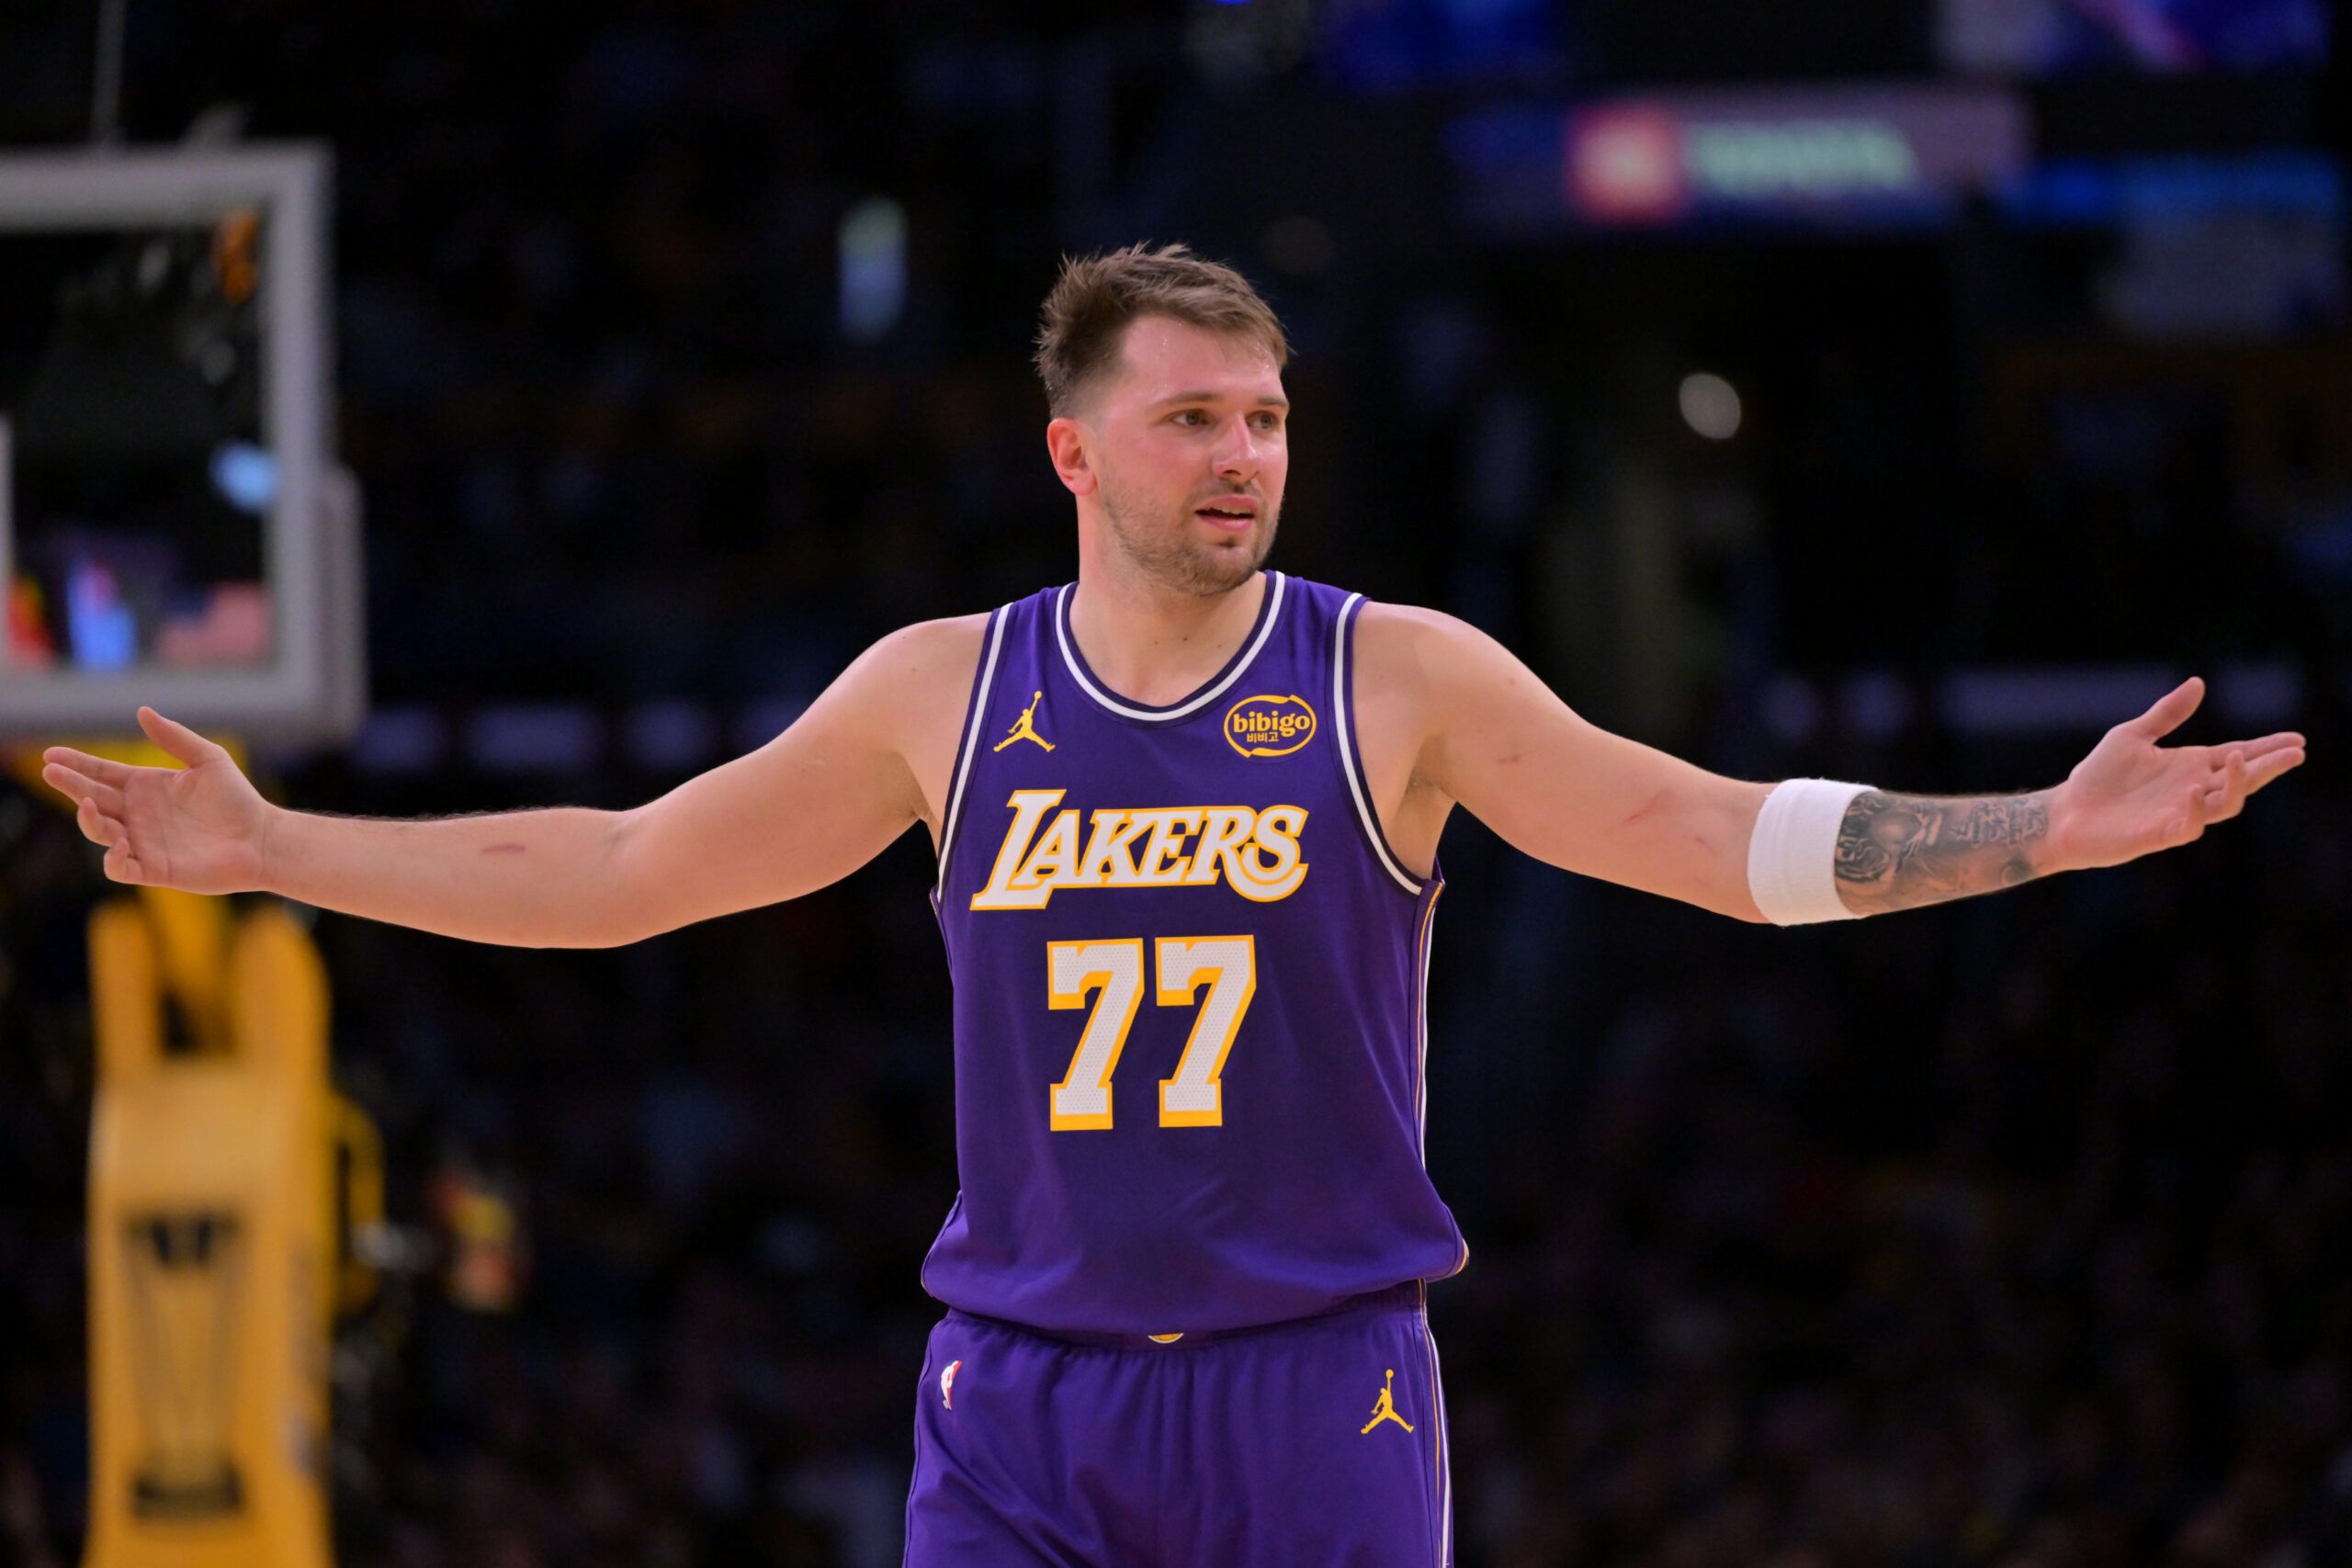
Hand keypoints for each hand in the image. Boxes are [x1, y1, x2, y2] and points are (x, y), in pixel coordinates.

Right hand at [39, 708, 276, 893]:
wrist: (262, 839)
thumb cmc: (237, 799)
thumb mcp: (208, 759)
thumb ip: (175, 737)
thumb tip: (141, 711)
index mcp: (145, 786)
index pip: (101, 773)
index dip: (76, 764)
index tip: (51, 754)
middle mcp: (138, 814)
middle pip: (92, 799)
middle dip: (70, 785)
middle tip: (51, 771)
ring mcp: (143, 842)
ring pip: (101, 832)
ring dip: (89, 819)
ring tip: (89, 803)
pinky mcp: (155, 869)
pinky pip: (121, 868)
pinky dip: (113, 859)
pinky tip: (121, 843)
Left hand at [2048, 677, 2305, 871]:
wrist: (2064, 812)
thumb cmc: (2098, 776)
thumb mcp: (2133, 735)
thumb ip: (2167, 713)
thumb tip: (2199, 682)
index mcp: (2190, 766)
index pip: (2237, 754)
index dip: (2266, 748)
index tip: (2297, 739)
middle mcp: (2192, 790)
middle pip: (2242, 779)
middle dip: (2269, 766)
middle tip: (2296, 752)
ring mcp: (2179, 813)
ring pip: (2225, 804)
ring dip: (2237, 783)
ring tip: (2240, 757)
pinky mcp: (2160, 834)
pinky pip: (2190, 826)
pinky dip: (2196, 809)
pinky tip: (2195, 790)